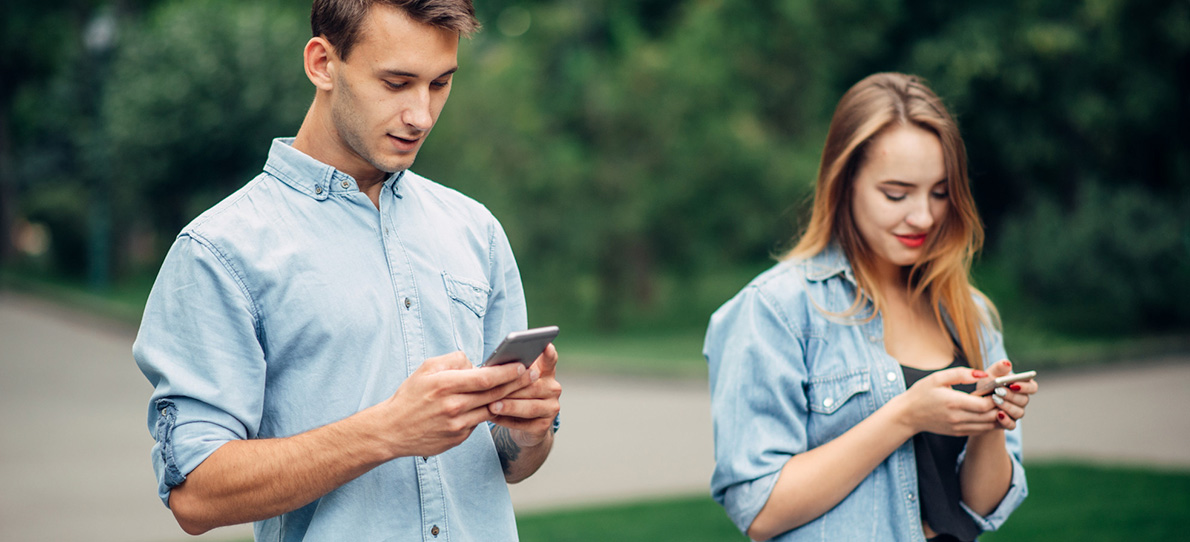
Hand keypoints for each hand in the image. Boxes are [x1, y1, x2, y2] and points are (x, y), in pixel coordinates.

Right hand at [376, 351, 533, 457]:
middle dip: (516, 384)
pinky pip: (478, 423)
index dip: (506, 372)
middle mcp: (452, 406)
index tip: (521, 365)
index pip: (484, 378)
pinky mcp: (457, 439)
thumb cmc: (410, 396)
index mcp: (444, 385)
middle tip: (532, 375)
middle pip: (493, 394)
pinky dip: (487, 413)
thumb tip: (477, 363)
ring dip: (507, 400)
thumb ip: (453, 361)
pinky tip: (497, 405)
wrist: (391, 430)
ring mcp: (456, 425)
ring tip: (521, 390)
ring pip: (490, 410)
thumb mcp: (426, 369)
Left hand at [488, 344, 561, 446]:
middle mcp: (552, 389)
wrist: (525, 425)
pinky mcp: (544, 426)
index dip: (549, 353)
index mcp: (546, 373)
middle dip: (512, 388)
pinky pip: (525, 424)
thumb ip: (510, 372)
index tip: (546, 345)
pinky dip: (507, 420)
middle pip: (533, 387)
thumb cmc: (514, 394)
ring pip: (530, 407)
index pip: (550, 360)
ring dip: (509, 406)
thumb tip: (491, 369)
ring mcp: (551, 408)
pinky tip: (494, 417)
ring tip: (492, 406)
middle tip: (494, 389)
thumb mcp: (514, 381)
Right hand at [895, 366, 998, 436]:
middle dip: (1000, 406)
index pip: (985, 404)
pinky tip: (991, 413)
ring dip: (998, 416)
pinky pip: (981, 431)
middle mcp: (958, 418)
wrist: (908, 415)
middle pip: (990, 416)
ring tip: (999, 403)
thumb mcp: (937, 378)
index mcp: (953, 402)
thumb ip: (961, 373)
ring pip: (988, 426)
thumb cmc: (921, 393)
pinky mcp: (958, 433)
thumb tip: (982, 373)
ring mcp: (959, 427)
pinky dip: (990, 423)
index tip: (998, 388)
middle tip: (1003, 395)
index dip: (996, 397)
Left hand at [983, 359, 1037, 430]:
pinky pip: (1012, 425)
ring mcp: (1016, 412)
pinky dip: (1006, 421)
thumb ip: (999, 368)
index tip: (1013, 384)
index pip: (1033, 387)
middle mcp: (1022, 400)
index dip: (1025, 387)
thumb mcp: (990, 375)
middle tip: (998, 391)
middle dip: (1011, 396)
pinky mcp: (1009, 423)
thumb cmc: (987, 385)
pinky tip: (998, 414)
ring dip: (1007, 406)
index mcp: (1021, 387)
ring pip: (1018, 412)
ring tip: (994, 400)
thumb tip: (1007, 363)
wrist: (976, 403)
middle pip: (1024, 400)